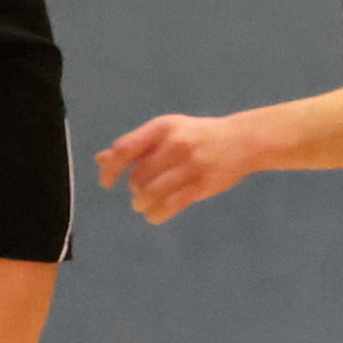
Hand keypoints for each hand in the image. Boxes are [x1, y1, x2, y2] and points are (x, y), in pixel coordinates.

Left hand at [94, 112, 264, 224]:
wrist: (241, 140)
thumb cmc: (197, 135)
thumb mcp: (167, 131)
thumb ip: (137, 145)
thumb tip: (101, 160)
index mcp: (162, 127)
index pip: (125, 149)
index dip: (111, 169)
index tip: (107, 183)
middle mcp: (175, 144)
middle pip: (137, 177)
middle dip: (134, 189)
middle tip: (140, 192)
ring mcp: (190, 165)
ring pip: (151, 194)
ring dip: (142, 204)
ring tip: (143, 205)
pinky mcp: (202, 185)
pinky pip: (170, 206)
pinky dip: (156, 214)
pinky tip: (154, 214)